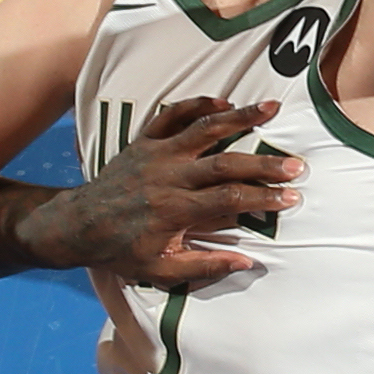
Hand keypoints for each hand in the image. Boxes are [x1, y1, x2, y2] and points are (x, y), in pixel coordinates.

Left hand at [53, 94, 299, 284]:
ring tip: (271, 109)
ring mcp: (156, 154)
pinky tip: (223, 102)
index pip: (229, 199)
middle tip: (295, 165)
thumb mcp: (160, 271)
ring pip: (204, 129)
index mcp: (174, 210)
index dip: (263, 198)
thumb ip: (204, 266)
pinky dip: (197, 105)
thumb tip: (248, 262)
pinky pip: (172, 115)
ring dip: (240, 117)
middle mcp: (168, 176)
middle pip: (225, 163)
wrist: (78, 226)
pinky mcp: (144, 141)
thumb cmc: (121, 251)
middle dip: (263, 164)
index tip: (290, 198)